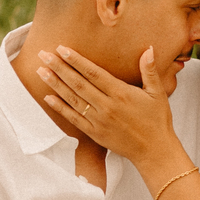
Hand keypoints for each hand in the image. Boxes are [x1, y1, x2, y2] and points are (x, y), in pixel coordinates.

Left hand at [36, 45, 181, 174]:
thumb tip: (148, 49)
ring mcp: (99, 120)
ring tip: (41, 71)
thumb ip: (150, 71)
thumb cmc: (157, 120)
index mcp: (120, 93)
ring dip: (55, 84)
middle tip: (43, 55)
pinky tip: (48, 97)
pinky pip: (74, 118)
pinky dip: (60, 108)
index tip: (62, 49)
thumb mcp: (158, 93)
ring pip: (73, 99)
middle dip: (59, 68)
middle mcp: (106, 106)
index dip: (76, 60)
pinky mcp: (95, 133)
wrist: (154, 151)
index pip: (93, 73)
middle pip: (78, 83)